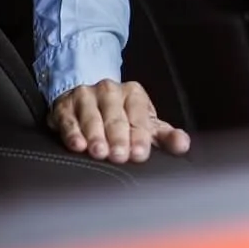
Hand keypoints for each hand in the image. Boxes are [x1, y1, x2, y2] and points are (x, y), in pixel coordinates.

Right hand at [47, 80, 189, 162]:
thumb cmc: (123, 117)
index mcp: (134, 94)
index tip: (139, 154)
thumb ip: (166, 136)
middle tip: (119, 156)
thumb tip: (184, 145)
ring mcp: (86, 96)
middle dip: (118, 138)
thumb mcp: (146, 124)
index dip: (139, 136)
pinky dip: (72, 133)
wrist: (88, 99)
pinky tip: (77, 145)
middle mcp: (110, 91)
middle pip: (116, 117)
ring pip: (92, 117)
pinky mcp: (64, 106)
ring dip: (95, 136)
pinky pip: (69, 120)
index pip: (139, 116)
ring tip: (99, 153)